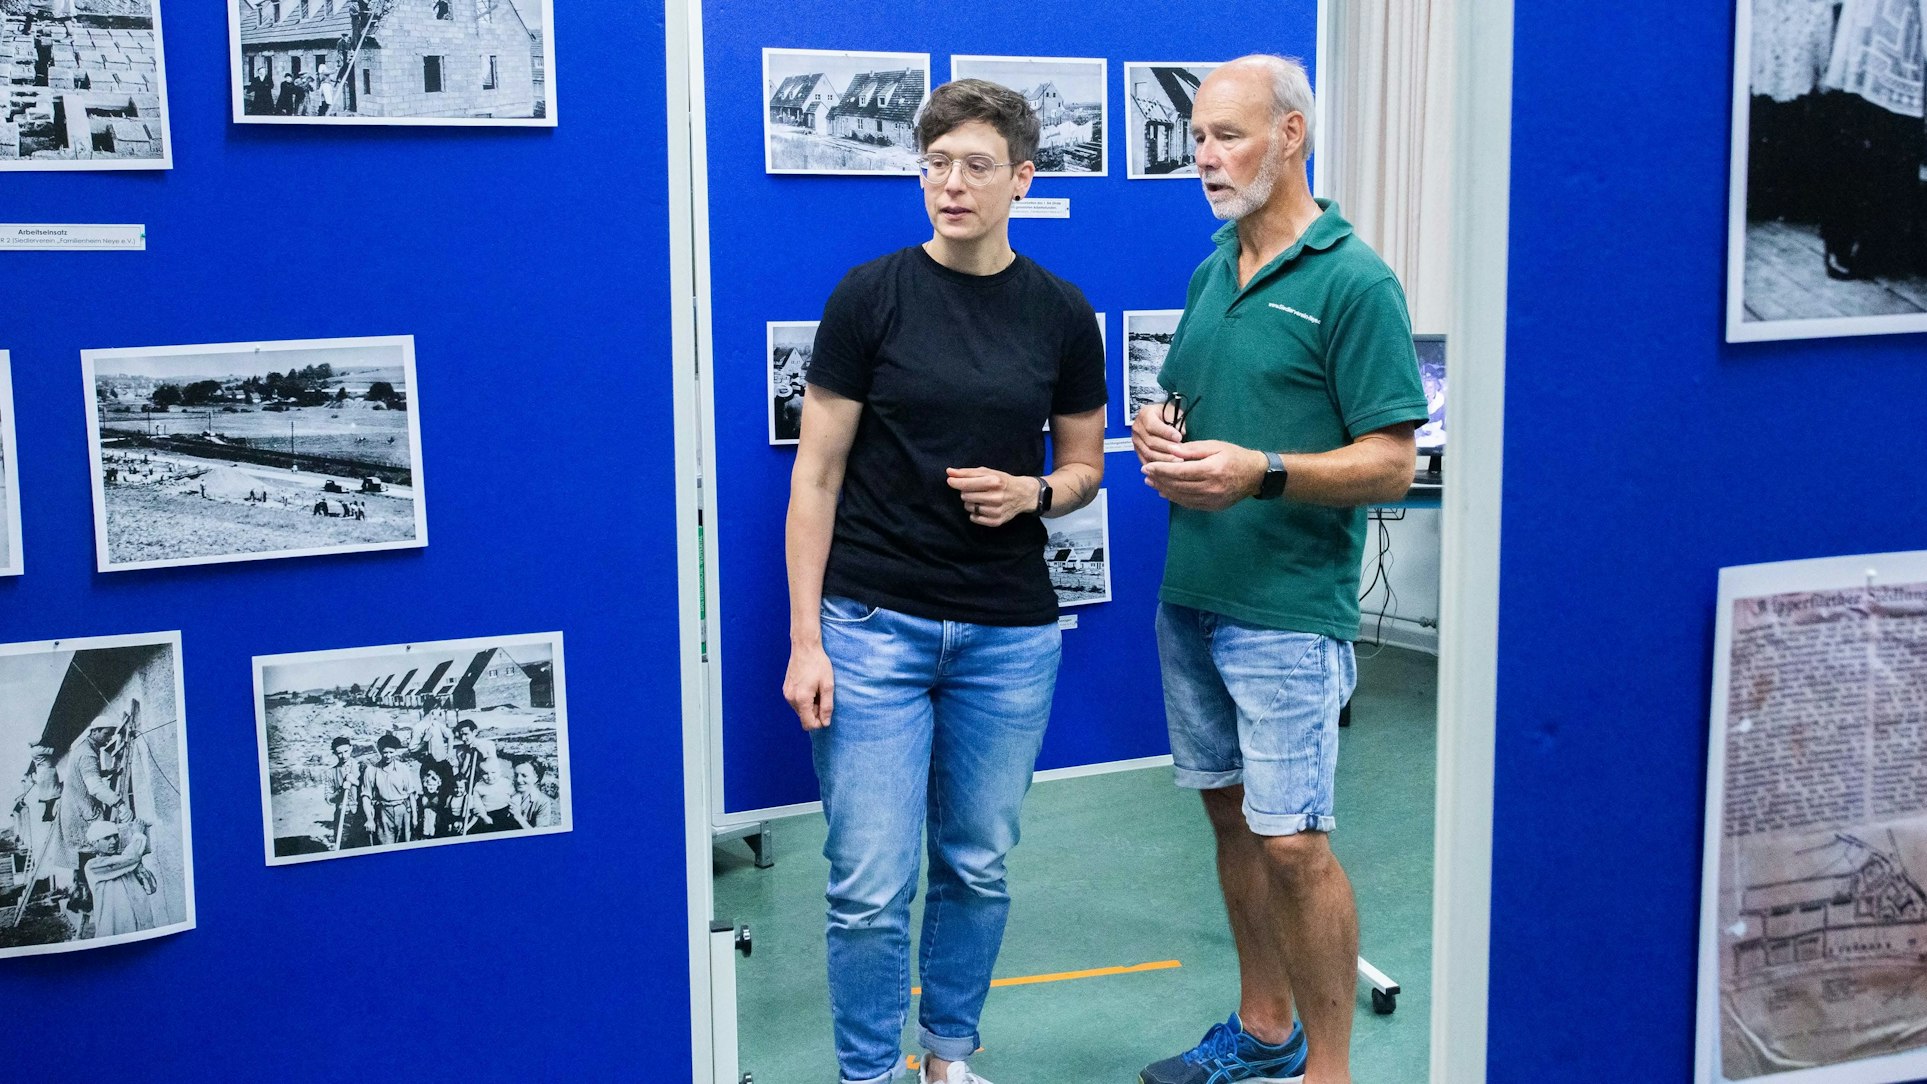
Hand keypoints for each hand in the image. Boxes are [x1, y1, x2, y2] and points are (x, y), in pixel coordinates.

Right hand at [784, 638, 835, 730]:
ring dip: (810, 706)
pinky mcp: (786, 689)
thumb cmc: (818, 664)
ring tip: (816, 690)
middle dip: (815, 712)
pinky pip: (796, 702)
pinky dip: (804, 700)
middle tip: (822, 695)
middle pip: (804, 717)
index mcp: (802, 699)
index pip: (808, 724)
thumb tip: (825, 723)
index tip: (826, 712)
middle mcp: (791, 699)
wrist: (805, 648)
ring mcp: (787, 694)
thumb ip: (827, 706)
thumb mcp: (828, 685)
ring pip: (800, 710)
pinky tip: (810, 687)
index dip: (819, 723)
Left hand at [944, 467, 1036, 526]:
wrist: (1023, 494)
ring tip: (982, 498)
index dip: (955, 482)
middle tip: (976, 489)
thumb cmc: (1002, 481)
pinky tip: (983, 507)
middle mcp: (996, 497)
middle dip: (967, 491)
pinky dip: (975, 513)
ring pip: (968, 508)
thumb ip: (967, 472)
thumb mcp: (988, 472)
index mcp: (994, 482)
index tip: (950, 480)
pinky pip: (974, 518)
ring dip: (971, 502)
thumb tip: (949, 472)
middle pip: (965, 496)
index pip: (966, 484)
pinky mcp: (996, 521)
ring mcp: (996, 511)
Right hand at [1132, 404, 1184, 464]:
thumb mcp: (1172, 411)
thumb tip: (1182, 433)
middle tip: (1180, 452)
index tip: (1179, 437)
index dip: (1166, 433)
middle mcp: (1137, 428)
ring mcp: (1136, 441)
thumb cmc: (1165, 414)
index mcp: (1145, 414)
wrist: (1156, 418)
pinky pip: (1146, 461)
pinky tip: (1168, 467)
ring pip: (1148, 453)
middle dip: (1167, 448)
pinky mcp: (1138, 451)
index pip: (1153, 426)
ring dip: (1164, 459)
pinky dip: (1157, 466)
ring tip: (1177, 461)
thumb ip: (1176, 420)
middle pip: (1150, 442)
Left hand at [1141, 440, 1266, 510]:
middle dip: (1159, 479)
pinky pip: (1189, 504)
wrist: (1255, 475)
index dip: (1161, 470)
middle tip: (1145, 474)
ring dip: (1164, 489)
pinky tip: (1166, 492)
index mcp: (1211, 470)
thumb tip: (1171, 450)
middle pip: (1177, 485)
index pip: (1179, 472)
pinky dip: (1175, 498)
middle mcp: (1210, 487)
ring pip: (1181, 497)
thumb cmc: (1235, 456)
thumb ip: (1192, 450)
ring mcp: (1211, 500)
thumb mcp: (1215, 446)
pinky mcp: (1212, 507)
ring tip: (1151, 482)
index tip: (1147, 466)